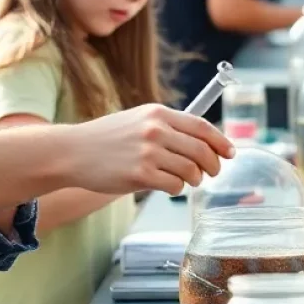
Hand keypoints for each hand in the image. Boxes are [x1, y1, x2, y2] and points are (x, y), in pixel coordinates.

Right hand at [69, 104, 233, 195]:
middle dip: (213, 165)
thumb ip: (166, 127)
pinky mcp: (139, 175)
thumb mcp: (138, 120)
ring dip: (194, 179)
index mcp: (158, 113)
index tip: (230, 152)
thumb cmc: (106, 139)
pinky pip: (174, 186)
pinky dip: (176, 189)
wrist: (72, 152)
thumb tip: (202, 143)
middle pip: (202, 151)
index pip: (202, 127)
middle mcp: (156, 130)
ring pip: (191, 170)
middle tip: (212, 173)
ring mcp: (148, 152)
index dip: (221, 142)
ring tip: (187, 180)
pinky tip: (168, 186)